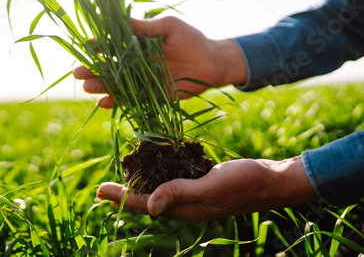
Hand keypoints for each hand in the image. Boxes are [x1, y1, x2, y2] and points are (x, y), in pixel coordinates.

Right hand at [73, 17, 247, 107]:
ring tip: (87, 88)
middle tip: (77, 73)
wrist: (212, 63)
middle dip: (92, 70)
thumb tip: (121, 19)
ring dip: (100, 87)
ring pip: (115, 85)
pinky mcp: (149, 96)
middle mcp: (135, 63)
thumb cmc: (192, 39)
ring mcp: (141, 80)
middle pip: (108, 67)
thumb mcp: (168, 27)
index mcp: (137, 44)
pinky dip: (116, 103)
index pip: (112, 45)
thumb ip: (145, 27)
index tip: (85, 46)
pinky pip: (129, 100)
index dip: (97, 46)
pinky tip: (103, 104)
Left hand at [96, 156, 317, 220]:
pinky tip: (153, 165)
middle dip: (124, 195)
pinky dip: (159, 174)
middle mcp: (186, 204)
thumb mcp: (211, 187)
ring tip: (122, 177)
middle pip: (147, 201)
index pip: (145, 205)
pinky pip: (174, 181)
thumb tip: (149, 206)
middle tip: (103, 188)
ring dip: (139, 185)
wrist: (273, 180)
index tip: (100, 190)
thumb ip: (180, 193)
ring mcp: (194, 194)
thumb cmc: (245, 183)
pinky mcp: (201, 183)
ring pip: (159, 191)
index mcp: (185, 208)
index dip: (121, 198)